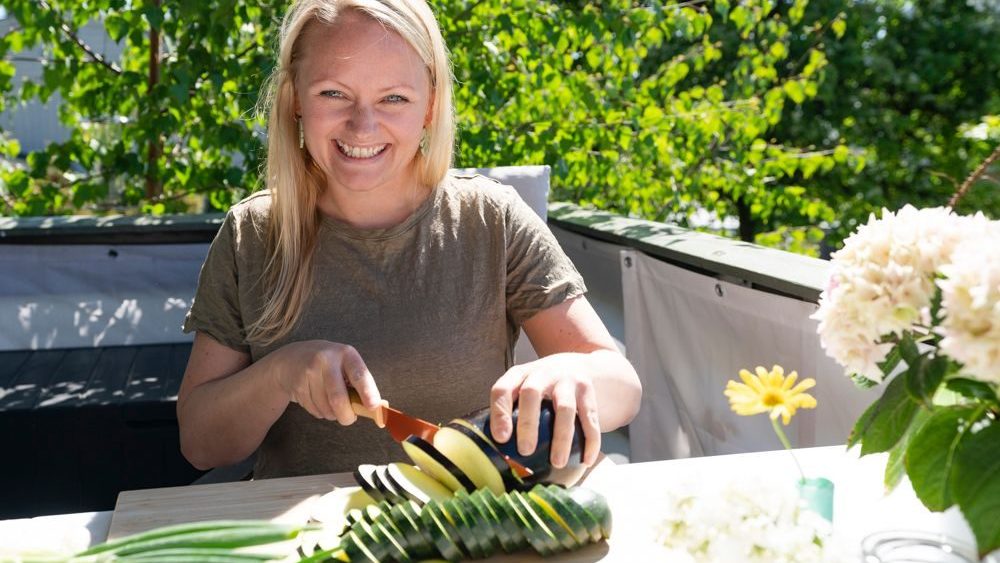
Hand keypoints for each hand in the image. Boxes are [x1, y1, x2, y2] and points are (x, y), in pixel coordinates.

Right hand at [275, 340, 381, 424]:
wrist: (291, 359)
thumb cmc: (328, 364)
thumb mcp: (344, 364)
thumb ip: (359, 383)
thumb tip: (376, 408)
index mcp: (346, 354)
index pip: (359, 375)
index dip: (368, 392)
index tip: (373, 407)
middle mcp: (327, 360)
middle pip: (338, 398)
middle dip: (346, 415)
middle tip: (349, 418)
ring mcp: (309, 372)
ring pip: (325, 408)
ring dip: (332, 414)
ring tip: (331, 404)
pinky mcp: (297, 385)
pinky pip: (314, 410)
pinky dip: (320, 412)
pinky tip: (317, 400)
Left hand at [490, 353, 600, 467]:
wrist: (578, 363)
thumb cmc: (542, 386)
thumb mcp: (523, 386)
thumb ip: (511, 410)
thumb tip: (496, 452)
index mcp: (519, 374)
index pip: (502, 389)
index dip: (500, 413)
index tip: (501, 439)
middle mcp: (542, 373)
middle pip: (532, 393)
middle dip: (528, 423)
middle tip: (526, 451)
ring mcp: (567, 380)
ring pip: (564, 408)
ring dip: (561, 437)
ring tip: (558, 462)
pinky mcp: (587, 390)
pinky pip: (590, 418)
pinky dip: (590, 441)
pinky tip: (586, 460)